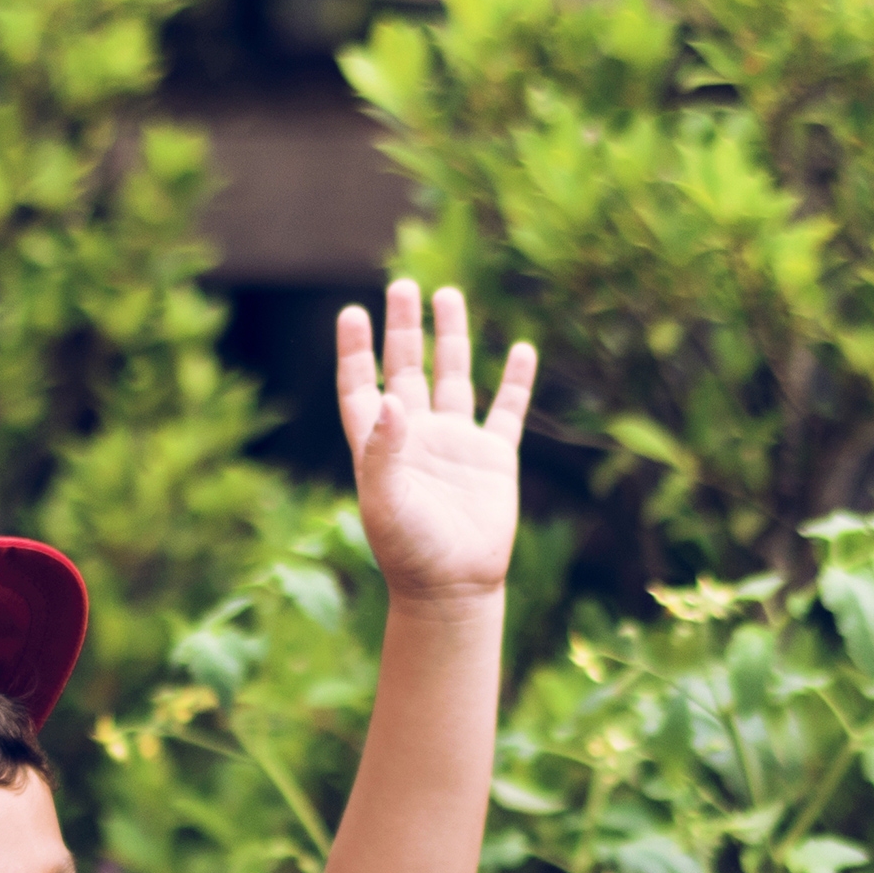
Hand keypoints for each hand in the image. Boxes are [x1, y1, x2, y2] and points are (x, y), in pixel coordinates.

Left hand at [336, 279, 534, 604]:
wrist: (453, 588)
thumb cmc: (409, 550)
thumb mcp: (385, 500)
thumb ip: (383, 448)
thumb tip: (389, 395)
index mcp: (380, 445)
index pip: (361, 387)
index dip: (355, 352)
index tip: (352, 314)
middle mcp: (416, 437)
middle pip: (406, 368)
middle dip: (403, 328)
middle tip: (402, 284)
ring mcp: (456, 444)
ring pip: (453, 376)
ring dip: (450, 337)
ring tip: (447, 293)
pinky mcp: (493, 458)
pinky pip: (506, 410)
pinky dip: (515, 380)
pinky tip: (521, 349)